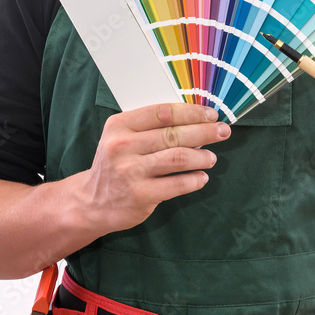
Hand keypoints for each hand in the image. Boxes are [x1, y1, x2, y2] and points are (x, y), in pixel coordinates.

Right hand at [75, 102, 231, 236]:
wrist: (92, 202)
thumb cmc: (115, 164)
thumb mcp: (121, 137)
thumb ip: (149, 127)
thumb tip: (194, 118)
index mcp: (120, 125)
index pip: (162, 112)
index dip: (191, 112)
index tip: (211, 114)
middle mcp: (123, 146)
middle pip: (173, 134)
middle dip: (204, 131)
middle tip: (223, 131)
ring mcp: (131, 171)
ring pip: (178, 158)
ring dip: (202, 157)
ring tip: (212, 158)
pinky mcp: (140, 195)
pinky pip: (176, 185)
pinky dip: (194, 180)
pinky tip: (202, 178)